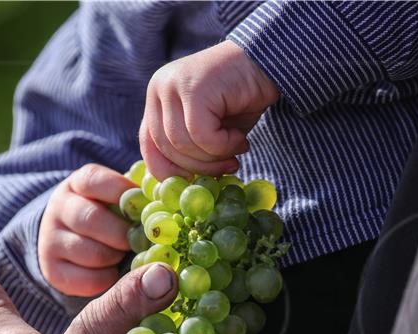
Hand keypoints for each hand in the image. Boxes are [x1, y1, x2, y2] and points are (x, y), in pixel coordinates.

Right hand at [38, 164, 134, 296]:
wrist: (71, 242)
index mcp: (79, 183)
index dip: (125, 196)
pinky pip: (88, 279)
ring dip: (116, 257)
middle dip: (123, 234)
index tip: (145, 210)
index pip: (97, 181)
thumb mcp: (119, 198)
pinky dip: (108, 279)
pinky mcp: (53, 270)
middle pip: (92, 219)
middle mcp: (60, 208)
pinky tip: (114, 273)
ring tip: (125, 255)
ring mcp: (51, 239)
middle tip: (141, 241)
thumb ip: (140, 197)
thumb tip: (167, 199)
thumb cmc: (111, 215)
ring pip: (92, 252)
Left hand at [141, 41, 279, 178]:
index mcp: (157, 98)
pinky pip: (202, 135)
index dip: (168, 170)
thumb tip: (177, 184)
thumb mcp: (209, 129)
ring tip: (237, 148)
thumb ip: (189, 147)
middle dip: (198, 166)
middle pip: (165, 147)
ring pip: (182, 143)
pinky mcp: (193, 87)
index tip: (193, 181)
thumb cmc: (241, 100)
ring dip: (214, 156)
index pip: (148, 143)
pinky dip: (223, 146)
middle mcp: (159, 88)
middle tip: (227, 167)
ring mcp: (174, 84)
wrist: (269, 66)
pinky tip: (240, 139)